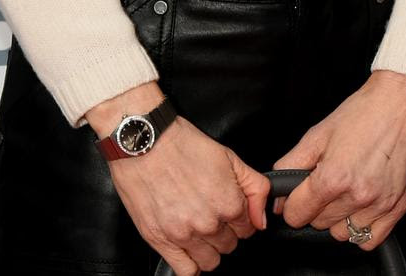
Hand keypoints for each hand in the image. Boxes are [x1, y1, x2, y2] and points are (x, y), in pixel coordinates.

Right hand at [88, 84, 268, 274]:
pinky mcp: (161, 241)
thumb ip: (255, 187)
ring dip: (208, 249)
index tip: (228, 209)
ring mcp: (184, 235)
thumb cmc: (181, 144)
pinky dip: (190, 265)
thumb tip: (262, 217)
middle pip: (230, 245)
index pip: (248, 229)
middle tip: (210, 213)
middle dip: (224, 231)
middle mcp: (208, 223)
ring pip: (211, 261)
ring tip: (197, 229)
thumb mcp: (228, 157)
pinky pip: (186, 271)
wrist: (143, 142)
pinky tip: (187, 249)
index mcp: (229, 203)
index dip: (240, 218)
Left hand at [268, 69, 405, 252]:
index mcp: (334, 176)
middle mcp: (358, 195)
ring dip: (338, 219)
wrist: (405, 102)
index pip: (297, 215)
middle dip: (315, 208)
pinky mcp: (400, 208)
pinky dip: (362, 229)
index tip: (297, 197)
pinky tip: (360, 208)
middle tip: (325, 185)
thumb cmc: (364, 113)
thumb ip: (291, 165)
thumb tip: (279, 195)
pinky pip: (371, 240)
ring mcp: (381, 204)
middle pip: (318, 224)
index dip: (292, 205)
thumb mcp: (318, 133)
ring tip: (345, 193)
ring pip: (343, 234)